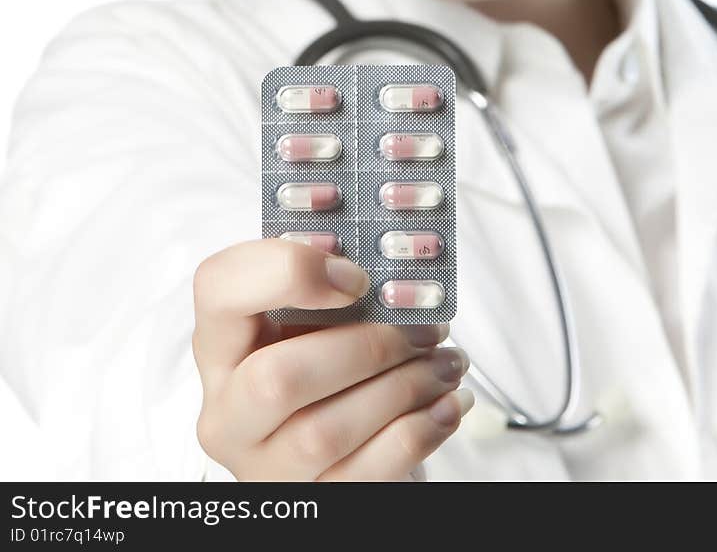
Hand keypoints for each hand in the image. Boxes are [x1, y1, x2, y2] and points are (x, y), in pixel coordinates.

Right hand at [192, 238, 472, 480]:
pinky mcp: (316, 503)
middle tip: (424, 328)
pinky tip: (447, 402)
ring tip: (446, 361)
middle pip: (277, 378)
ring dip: (404, 387)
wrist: (340, 448)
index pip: (219, 289)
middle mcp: (229, 413)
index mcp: (220, 345)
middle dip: (366, 347)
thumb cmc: (328, 362)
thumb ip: (332, 282)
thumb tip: (390, 264)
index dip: (286, 273)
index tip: (355, 276)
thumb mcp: (314, 317)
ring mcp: (266, 468)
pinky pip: (369, 475)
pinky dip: (420, 431)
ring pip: (325, 433)